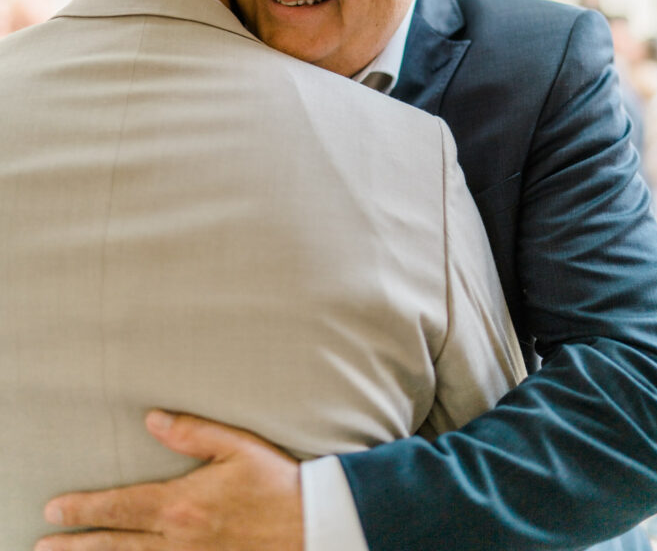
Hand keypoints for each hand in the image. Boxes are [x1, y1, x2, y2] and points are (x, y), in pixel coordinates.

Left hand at [36, 410, 302, 550]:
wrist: (310, 524)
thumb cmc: (275, 482)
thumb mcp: (236, 447)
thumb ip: (192, 433)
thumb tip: (152, 420)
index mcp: (183, 504)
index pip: (122, 506)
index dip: (85, 509)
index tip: (54, 509)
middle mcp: (179, 539)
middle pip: (116, 543)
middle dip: (77, 542)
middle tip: (43, 542)